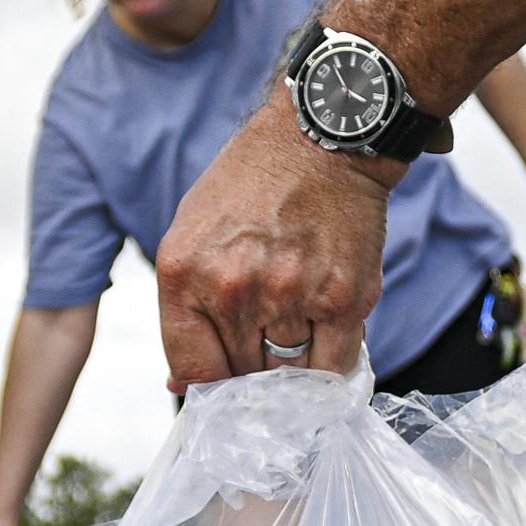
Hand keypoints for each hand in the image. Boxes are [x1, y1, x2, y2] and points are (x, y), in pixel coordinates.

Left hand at [157, 103, 395, 388]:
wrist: (321, 141)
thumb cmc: (253, 184)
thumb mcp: (191, 232)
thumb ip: (184, 311)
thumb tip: (183, 384)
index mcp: (186, 274)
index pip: (193, 369)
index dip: (212, 384)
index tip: (227, 379)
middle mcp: (233, 290)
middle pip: (244, 375)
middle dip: (255, 367)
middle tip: (270, 344)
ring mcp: (290, 296)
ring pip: (290, 376)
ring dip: (295, 365)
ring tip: (300, 329)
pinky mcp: (343, 299)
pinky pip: (334, 367)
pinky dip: (331, 366)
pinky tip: (328, 340)